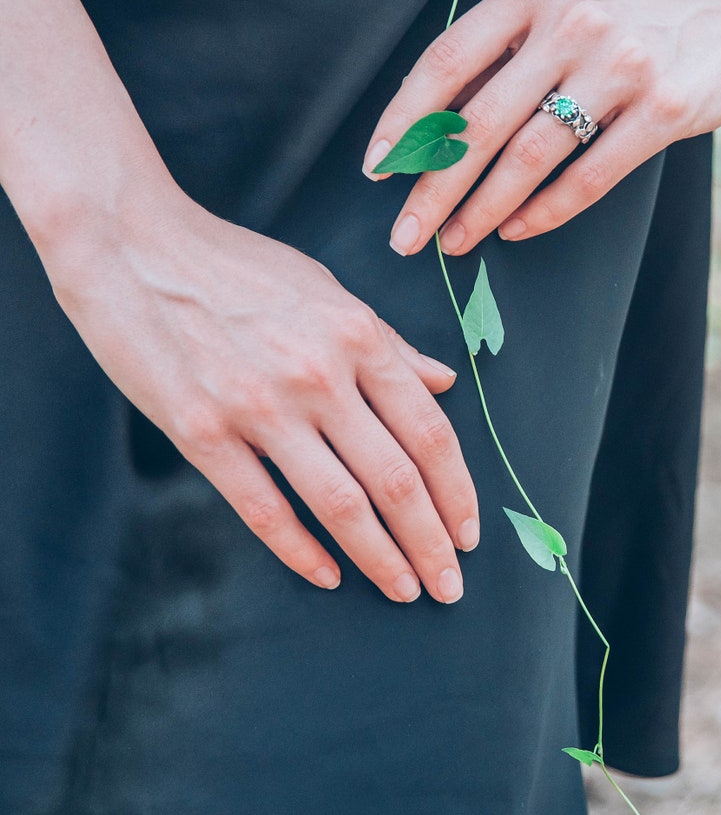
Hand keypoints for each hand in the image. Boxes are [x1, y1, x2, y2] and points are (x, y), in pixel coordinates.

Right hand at [45, 188, 478, 602]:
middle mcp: (320, 375)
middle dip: (431, 541)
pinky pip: (264, 508)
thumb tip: (445, 381)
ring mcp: (260, 407)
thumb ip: (388, 342)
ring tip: (404, 589)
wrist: (134, 246)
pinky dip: (301, 551)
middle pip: (396, 478)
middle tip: (450, 586)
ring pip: (340, 504)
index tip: (470, 531)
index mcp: (357, 335)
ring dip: (380, 557)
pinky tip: (327, 575)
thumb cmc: (235, 263)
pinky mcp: (203, 433)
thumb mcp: (326, 288)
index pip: (429, 430)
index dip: (458, 490)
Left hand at [362, 0, 720, 255]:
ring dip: (483, 208)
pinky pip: (589, 175)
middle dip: (434, 187)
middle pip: (482, 120)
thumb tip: (423, 134)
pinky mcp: (663, 108)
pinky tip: (516, 229)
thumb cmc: (615, 15)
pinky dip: (544, 211)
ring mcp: (622, 65)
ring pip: (531, 155)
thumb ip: (497, 56)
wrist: (720, 2)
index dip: (405, 121)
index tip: (377, 170)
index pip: (447, 62)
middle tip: (406, 235)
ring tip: (454, 239)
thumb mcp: (551, 7)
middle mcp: (573, 21)